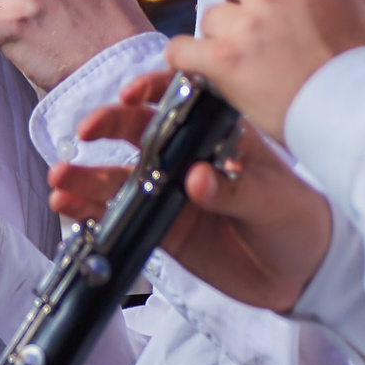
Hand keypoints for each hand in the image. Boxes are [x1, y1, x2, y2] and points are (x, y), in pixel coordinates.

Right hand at [48, 70, 333, 313]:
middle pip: (140, 131)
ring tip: (60, 177)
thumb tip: (196, 178)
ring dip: (88, 174)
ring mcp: (171, 191)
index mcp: (219, 133)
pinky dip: (91, 210)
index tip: (131, 94)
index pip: (180, 99)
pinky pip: (120, 215)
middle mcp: (188, 155)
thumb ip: (233, 190)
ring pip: (121, 175)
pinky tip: (68, 206)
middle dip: (108, 126)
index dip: (152, 90)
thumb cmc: (299, 221)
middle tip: (85, 132)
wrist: (303, 274)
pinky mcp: (162, 226)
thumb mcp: (274, 200)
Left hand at [163, 0, 364, 142]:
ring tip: (246, 56)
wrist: (357, 119)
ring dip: (221, 32)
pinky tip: (202, 66)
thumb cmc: (364, 69)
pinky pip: (181, 48)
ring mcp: (244, 25)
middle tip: (252, 15)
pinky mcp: (223, 60)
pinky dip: (187, 59)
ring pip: (210, 13)